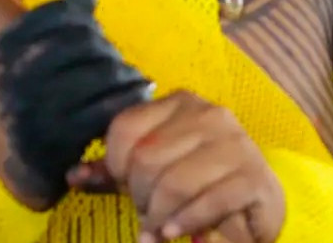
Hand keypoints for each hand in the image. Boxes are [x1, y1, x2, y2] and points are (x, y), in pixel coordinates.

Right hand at [0, 0, 152, 209]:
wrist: (10, 164)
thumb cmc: (27, 98)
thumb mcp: (28, 57)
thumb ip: (60, 19)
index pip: (60, 14)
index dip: (87, 23)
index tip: (93, 39)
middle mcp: (8, 77)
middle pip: (85, 41)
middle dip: (108, 51)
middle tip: (117, 64)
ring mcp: (29, 111)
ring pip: (101, 73)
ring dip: (126, 75)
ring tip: (135, 80)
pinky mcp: (54, 141)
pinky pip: (107, 110)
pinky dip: (129, 100)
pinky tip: (137, 96)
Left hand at [88, 92, 283, 242]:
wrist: (258, 199)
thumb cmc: (199, 180)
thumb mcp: (154, 170)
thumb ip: (116, 171)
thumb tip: (74, 175)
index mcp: (181, 103)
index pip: (126, 128)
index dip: (115, 165)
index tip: (126, 185)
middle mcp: (210, 115)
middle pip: (147, 158)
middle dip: (140, 196)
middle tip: (148, 213)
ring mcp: (236, 145)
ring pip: (174, 183)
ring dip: (160, 216)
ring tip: (160, 228)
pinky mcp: (253, 178)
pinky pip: (209, 201)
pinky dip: (186, 222)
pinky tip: (175, 232)